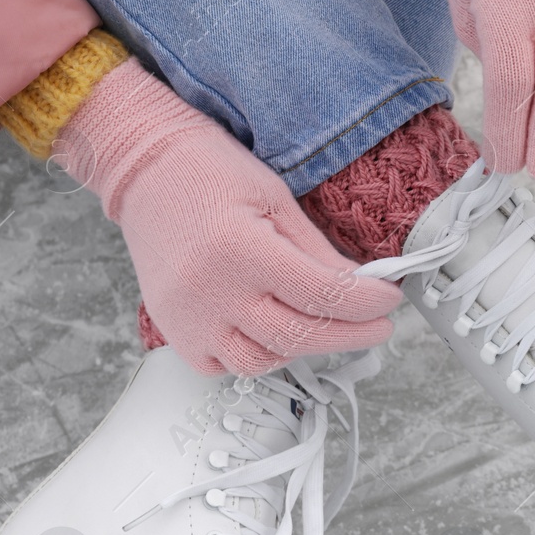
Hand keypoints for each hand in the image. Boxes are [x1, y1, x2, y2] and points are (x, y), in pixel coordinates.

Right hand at [57, 60, 404, 374]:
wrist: (145, 167)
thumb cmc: (210, 172)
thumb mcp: (277, 199)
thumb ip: (318, 251)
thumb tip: (364, 287)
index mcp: (241, 249)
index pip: (323, 294)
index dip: (367, 303)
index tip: (390, 299)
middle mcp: (210, 291)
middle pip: (298, 336)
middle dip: (351, 335)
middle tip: (379, 326)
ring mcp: (187, 317)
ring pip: (261, 362)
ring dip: (302, 349)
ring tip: (324, 326)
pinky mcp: (173, 329)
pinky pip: (221, 367)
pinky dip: (255, 357)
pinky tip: (273, 334)